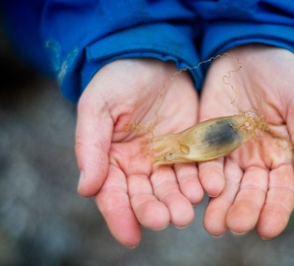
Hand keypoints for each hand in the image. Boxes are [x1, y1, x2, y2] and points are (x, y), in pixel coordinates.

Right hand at [75, 59, 202, 246]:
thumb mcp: (97, 106)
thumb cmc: (118, 80)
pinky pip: (198, 169)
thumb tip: (86, 189)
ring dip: (180, 201)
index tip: (131, 236)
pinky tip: (207, 187)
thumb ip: (89, 146)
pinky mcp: (191, 147)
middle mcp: (139, 166)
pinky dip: (202, 180)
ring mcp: (167, 158)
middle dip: (155, 210)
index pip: (113, 196)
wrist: (153, 56)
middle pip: (146, 197)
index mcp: (111, 160)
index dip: (120, 217)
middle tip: (166, 219)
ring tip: (187, 209)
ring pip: (173, 188)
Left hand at [198, 45, 293, 237]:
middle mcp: (256, 159)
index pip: (281, 189)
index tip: (268, 229)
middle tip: (235, 226)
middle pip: (250, 191)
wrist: (249, 50)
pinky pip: (204, 162)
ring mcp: (230, 151)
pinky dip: (204, 176)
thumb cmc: (283, 75)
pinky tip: (202, 190)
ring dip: (220, 205)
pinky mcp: (207, 138)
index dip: (276, 210)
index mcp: (283, 154)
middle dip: (244, 210)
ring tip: (214, 224)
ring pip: (225, 185)